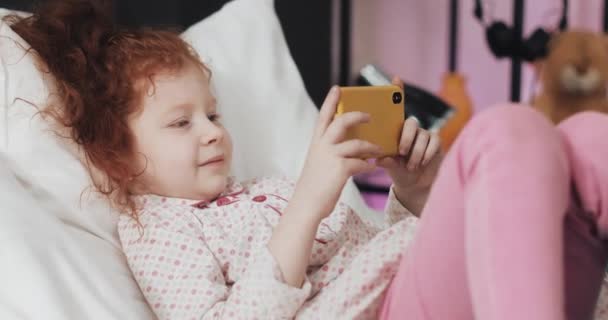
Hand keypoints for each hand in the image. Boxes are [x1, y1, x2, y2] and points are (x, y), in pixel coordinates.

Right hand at [294, 86, 382, 218]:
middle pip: (342, 121)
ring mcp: (331, 156)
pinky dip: (369, 165)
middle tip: (370, 115)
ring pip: (357, 143)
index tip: (337, 88)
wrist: (306, 205)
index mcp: (316, 144)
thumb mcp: (318, 165)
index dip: (330, 101)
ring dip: (371, 146)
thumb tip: (353, 149)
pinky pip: (362, 163)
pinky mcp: (341, 168)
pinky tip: (372, 168)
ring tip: (380, 149)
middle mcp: (322, 146)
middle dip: (358, 115)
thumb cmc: (314, 188)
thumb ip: (330, 154)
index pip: (323, 117)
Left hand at [377, 77, 442, 214]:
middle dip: (406, 138)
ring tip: (411, 166)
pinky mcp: (437, 142)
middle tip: (401, 152)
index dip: (398, 91)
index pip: (397, 108)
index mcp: (396, 130)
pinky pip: (433, 143)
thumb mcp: (390, 166)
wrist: (416, 185)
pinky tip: (421, 163)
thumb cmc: (399, 172)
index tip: (396, 78)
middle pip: (411, 123)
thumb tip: (380, 159)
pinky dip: (426, 154)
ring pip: (422, 136)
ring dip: (415, 153)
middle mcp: (411, 129)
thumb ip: (386, 161)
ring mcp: (425, 134)